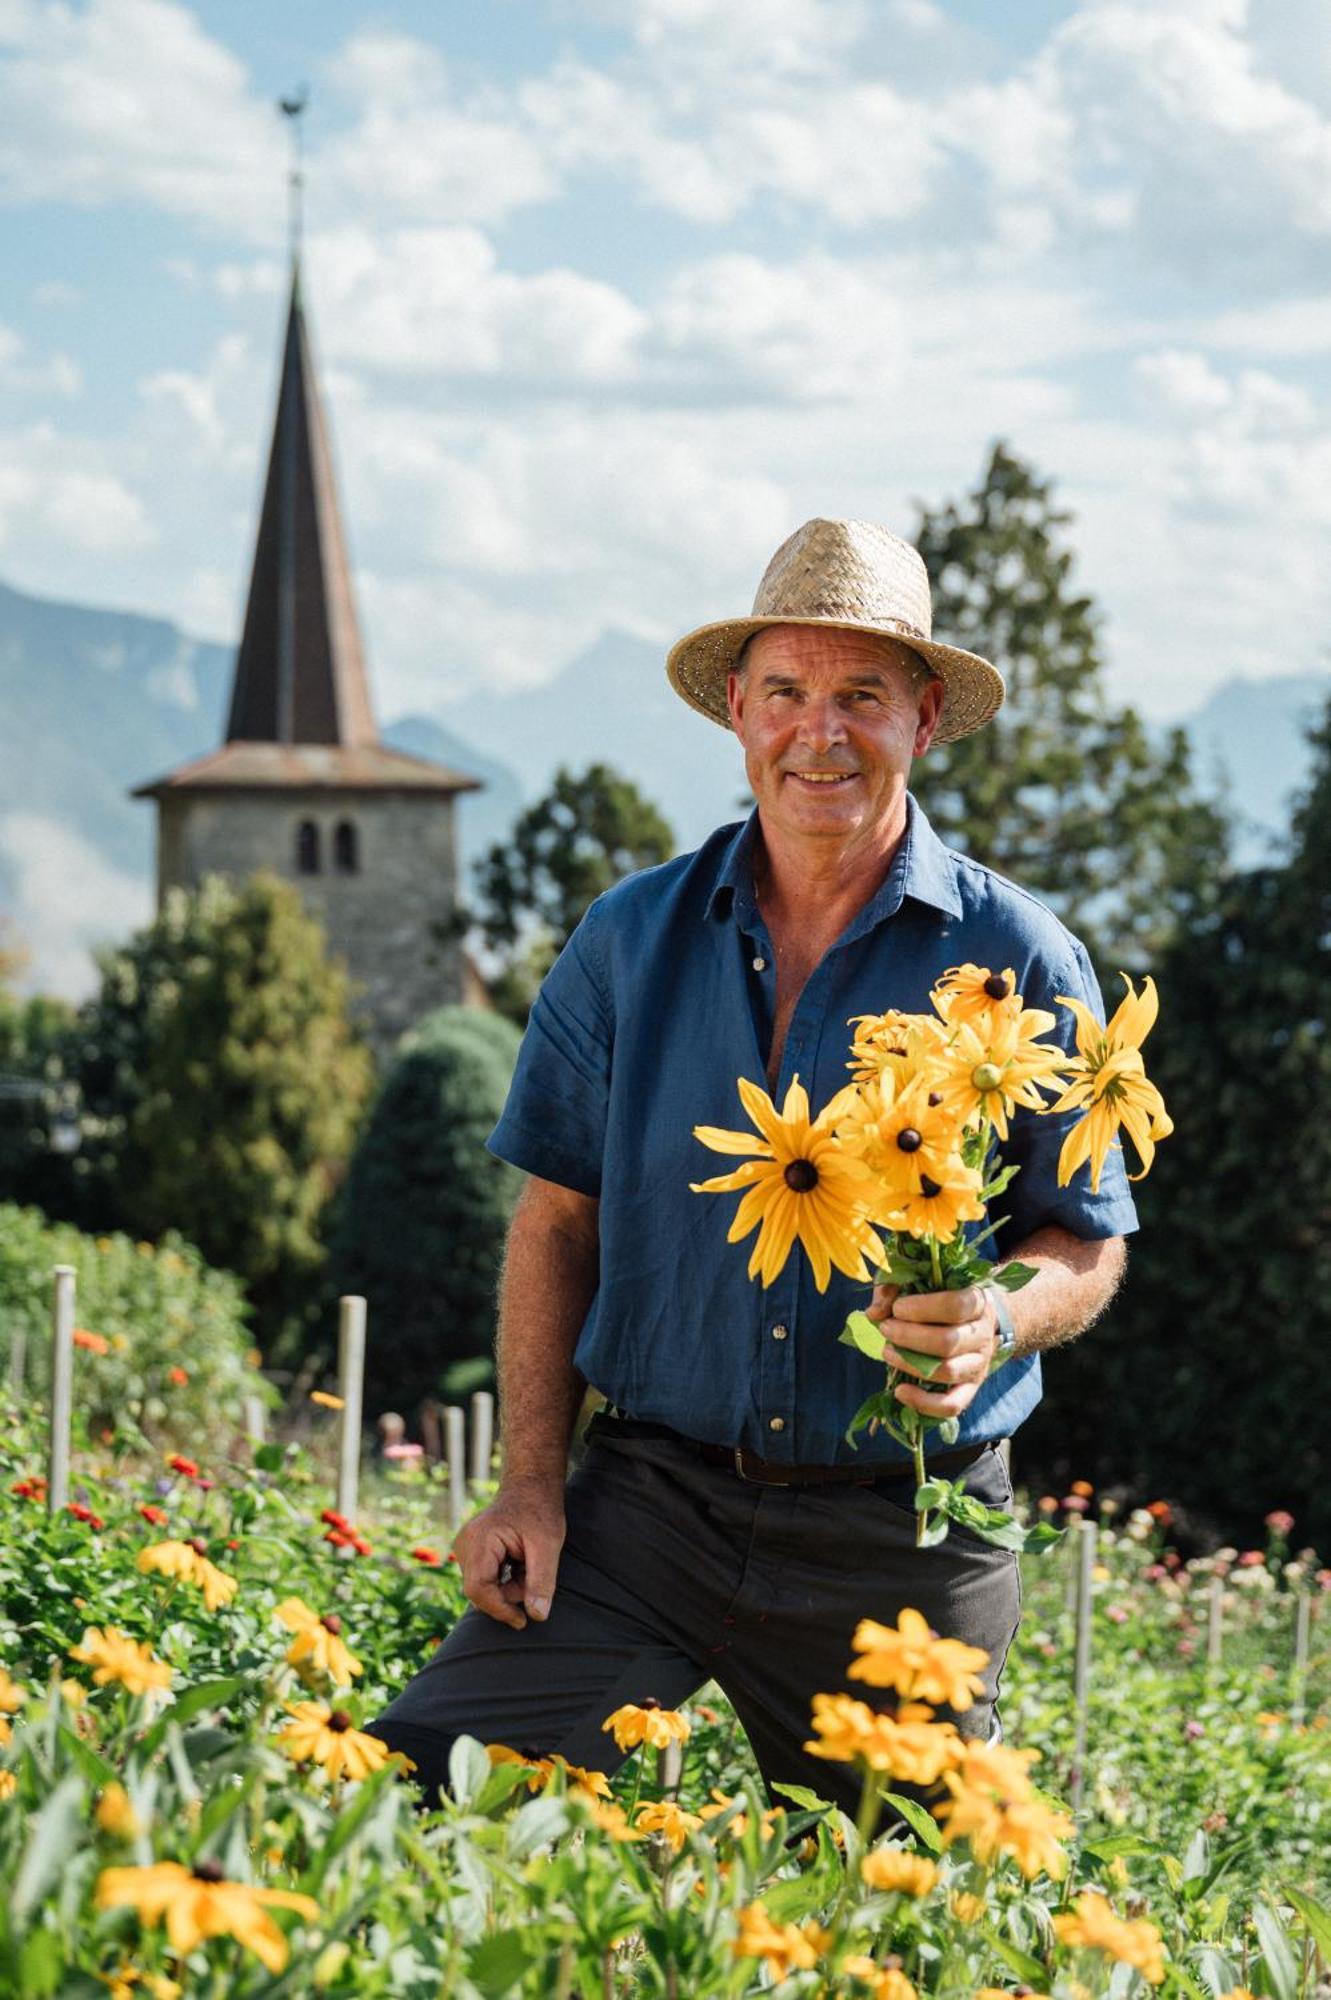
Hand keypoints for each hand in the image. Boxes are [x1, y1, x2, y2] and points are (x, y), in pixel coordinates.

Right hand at [453, 1481, 565, 1630]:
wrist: (531, 1485)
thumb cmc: (540, 1510)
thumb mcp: (548, 1545)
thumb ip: (542, 1581)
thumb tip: (537, 1616)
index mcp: (479, 1540)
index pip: (479, 1589)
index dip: (500, 1610)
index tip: (522, 1620)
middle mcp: (464, 1544)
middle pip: (480, 1591)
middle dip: (508, 1594)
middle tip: (533, 1577)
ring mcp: (464, 1548)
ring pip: (483, 1587)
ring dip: (508, 1586)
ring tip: (527, 1563)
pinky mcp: (470, 1552)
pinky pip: (484, 1578)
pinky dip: (504, 1579)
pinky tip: (518, 1562)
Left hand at [866, 1282, 997, 1419]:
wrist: (972, 1320)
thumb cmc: (940, 1297)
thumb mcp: (919, 1282)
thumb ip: (894, 1289)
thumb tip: (874, 1312)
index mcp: (977, 1302)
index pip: (956, 1306)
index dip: (922, 1308)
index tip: (897, 1308)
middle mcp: (983, 1335)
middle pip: (949, 1341)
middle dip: (909, 1336)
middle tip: (886, 1328)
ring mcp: (979, 1365)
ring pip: (948, 1372)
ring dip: (911, 1364)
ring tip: (887, 1352)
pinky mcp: (970, 1389)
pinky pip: (952, 1405)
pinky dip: (924, 1403)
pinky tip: (900, 1392)